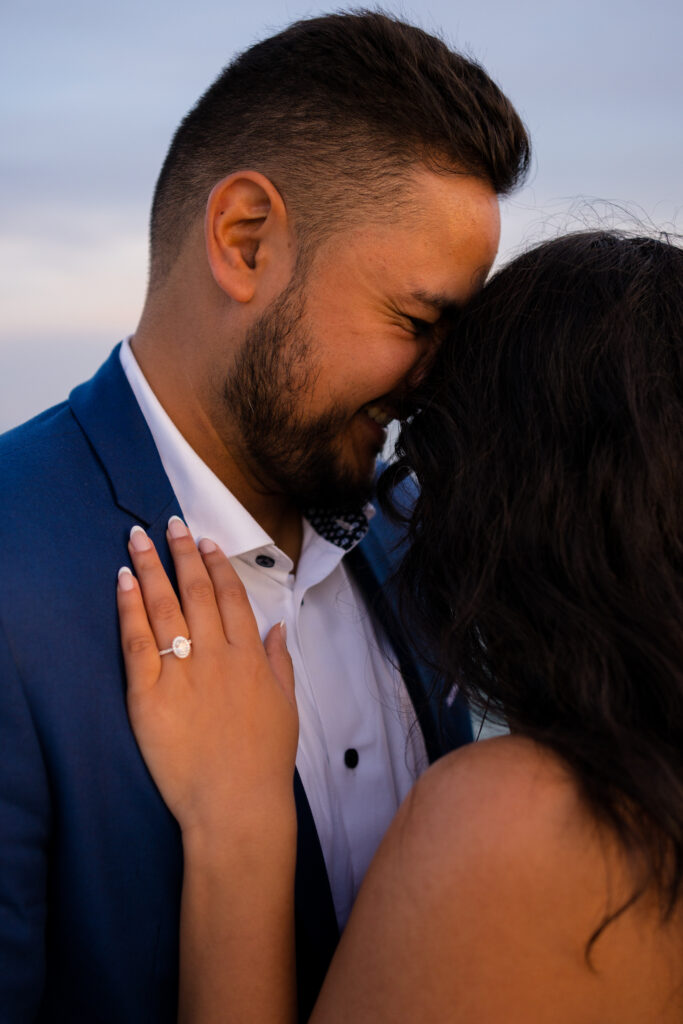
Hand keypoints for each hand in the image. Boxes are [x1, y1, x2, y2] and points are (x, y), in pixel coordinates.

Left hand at [116, 517, 297, 842]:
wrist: (236, 806)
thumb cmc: (264, 761)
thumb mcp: (286, 706)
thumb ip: (280, 661)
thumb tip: (276, 627)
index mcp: (251, 656)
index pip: (231, 596)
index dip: (215, 564)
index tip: (205, 541)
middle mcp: (217, 656)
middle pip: (195, 591)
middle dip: (181, 552)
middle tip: (169, 523)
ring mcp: (183, 673)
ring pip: (165, 606)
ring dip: (151, 567)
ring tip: (138, 539)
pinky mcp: (150, 696)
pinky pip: (136, 642)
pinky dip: (129, 608)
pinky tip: (123, 581)